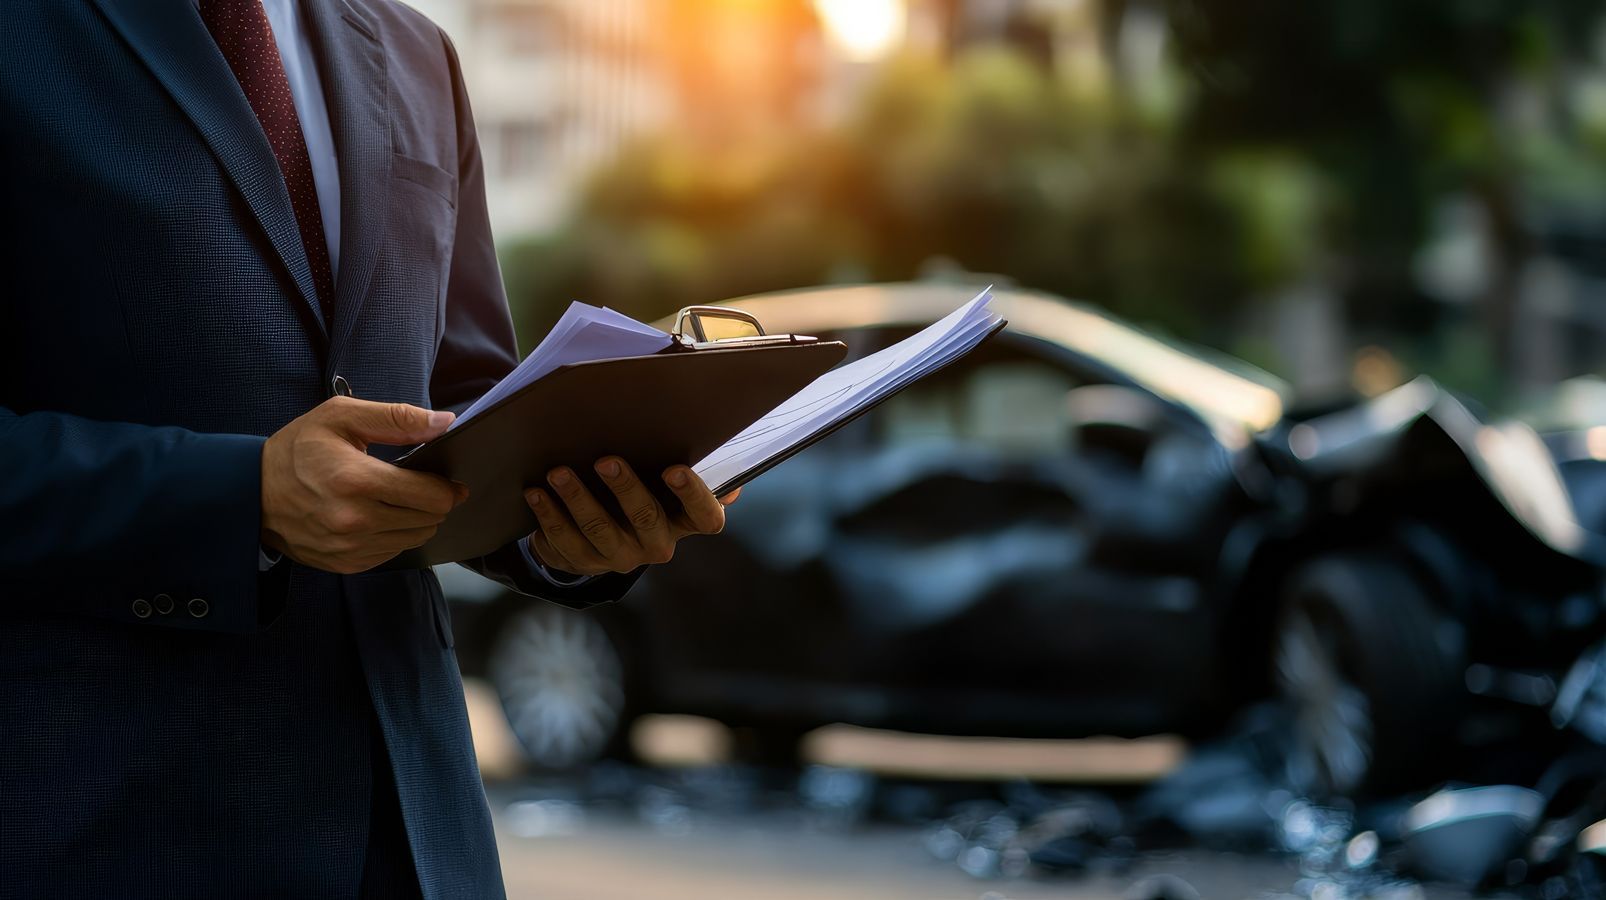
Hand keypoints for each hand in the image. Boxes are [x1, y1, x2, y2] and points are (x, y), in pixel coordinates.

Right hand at [261, 396, 468, 573]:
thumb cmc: (298, 448)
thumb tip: (445, 422)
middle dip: (432, 502)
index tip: (445, 478)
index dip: (446, 487)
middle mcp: (355, 521)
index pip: (431, 496)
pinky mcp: (345, 564)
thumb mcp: (342, 417)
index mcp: (357, 481)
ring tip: (397, 499)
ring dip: (415, 520)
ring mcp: (349, 548)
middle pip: (429, 520)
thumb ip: (397, 418)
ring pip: (414, 539)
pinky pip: (392, 553)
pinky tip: (378, 516)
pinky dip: (394, 535)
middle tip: (419, 486)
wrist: (250, 491)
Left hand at [523, 458, 740, 576]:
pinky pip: (565, 540)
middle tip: (606, 460)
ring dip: (577, 498)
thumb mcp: (668, 483)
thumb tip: (734, 486)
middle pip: (646, 518)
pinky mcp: (584, 563)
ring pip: (599, 528)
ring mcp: (620, 557)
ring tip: (558, 472)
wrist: (601, 533)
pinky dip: (549, 514)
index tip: (675, 469)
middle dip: (625, 487)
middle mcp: (657, 545)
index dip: (694, 496)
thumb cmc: (645, 492)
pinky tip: (536, 492)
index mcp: (685, 523)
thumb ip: (698, 474)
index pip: (705, 518)